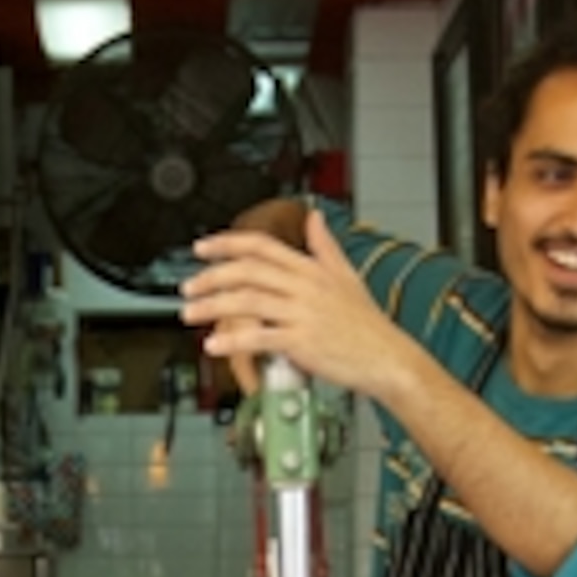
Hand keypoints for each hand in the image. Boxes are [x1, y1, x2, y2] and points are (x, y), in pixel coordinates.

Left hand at [180, 208, 395, 400]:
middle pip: (247, 271)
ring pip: (247, 302)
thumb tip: (314, 218)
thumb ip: (325, 247)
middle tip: (188, 287)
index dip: (227, 244)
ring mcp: (302, 314)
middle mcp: (304, 286)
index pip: (261, 246)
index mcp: (311, 269)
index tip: (202, 248)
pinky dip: (233, 340)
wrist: (388, 358)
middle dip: (211, 276)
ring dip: (213, 306)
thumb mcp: (348, 276)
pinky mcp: (301, 342)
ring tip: (190, 314)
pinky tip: (213, 345)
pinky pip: (259, 338)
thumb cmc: (368, 325)